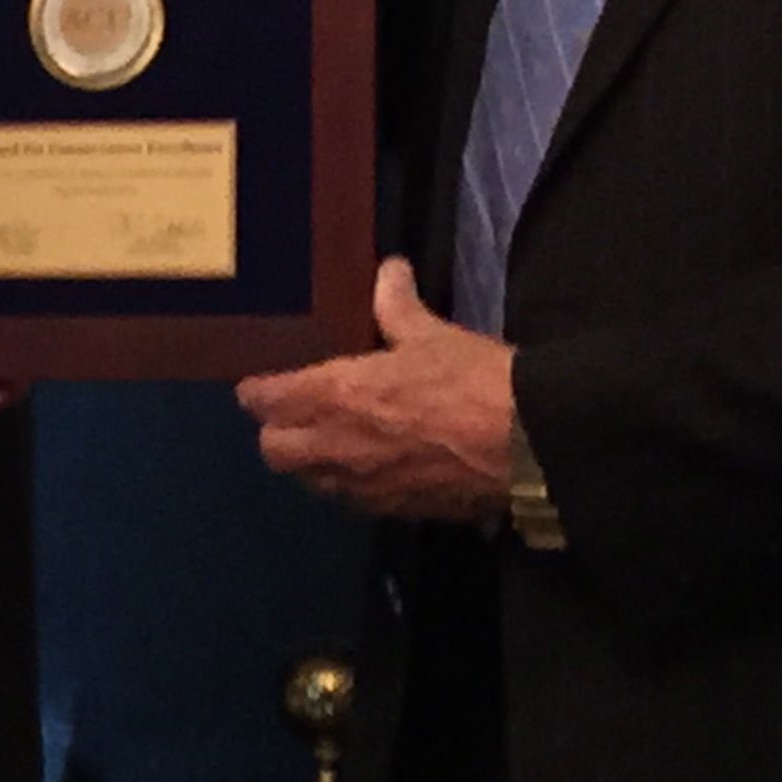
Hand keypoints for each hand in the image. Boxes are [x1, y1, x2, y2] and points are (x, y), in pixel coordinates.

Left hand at [238, 258, 513, 522]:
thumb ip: (398, 306)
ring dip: (310, 462)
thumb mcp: (431, 334)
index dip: (256, 392)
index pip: (267, 400)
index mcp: (336, 395)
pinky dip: (350, 483)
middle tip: (292, 413)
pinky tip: (373, 465)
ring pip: (310, 481)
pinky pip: (352, 499)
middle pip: (275, 451)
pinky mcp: (394, 510)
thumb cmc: (470, 380)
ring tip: (329, 441)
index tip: (257, 385)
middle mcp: (336, 446)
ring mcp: (363, 486)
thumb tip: (389, 271)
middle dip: (276, 432)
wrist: (524, 445)